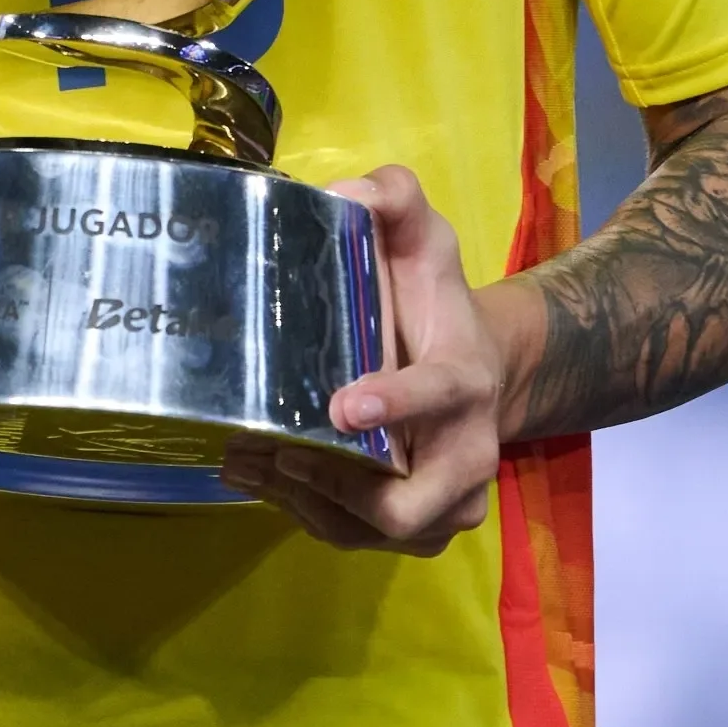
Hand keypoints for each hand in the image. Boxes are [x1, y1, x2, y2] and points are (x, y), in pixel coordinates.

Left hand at [220, 166, 500, 555]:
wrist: (481, 371)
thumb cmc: (439, 304)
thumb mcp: (427, 240)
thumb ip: (396, 199)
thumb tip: (345, 190)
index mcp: (468, 382)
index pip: (438, 396)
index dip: (395, 406)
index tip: (341, 405)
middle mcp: (467, 457)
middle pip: (404, 507)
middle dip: (336, 488)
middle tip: (278, 450)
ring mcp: (444, 506)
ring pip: (369, 530)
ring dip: (303, 501)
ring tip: (246, 458)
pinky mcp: (416, 530)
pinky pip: (352, 536)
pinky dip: (301, 511)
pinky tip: (257, 474)